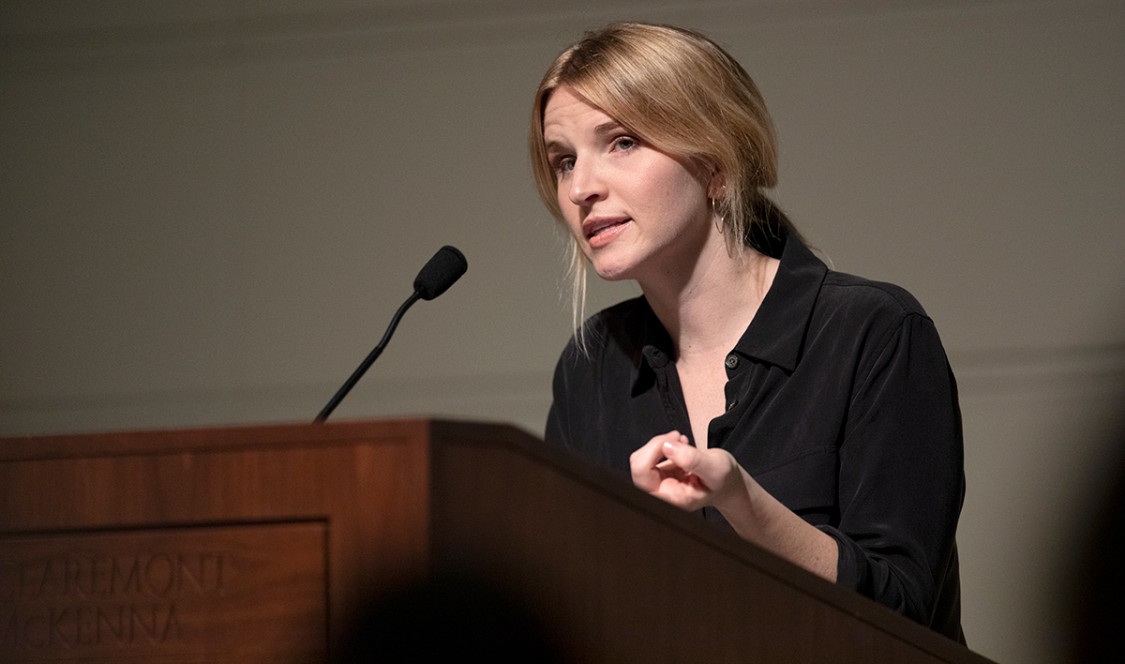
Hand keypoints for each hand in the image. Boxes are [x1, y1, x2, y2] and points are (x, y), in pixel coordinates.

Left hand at [629, 431, 745, 511]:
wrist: (727, 483)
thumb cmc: (723, 479)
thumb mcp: (715, 467)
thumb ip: (692, 459)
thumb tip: (667, 447)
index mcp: (670, 498)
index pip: (642, 473)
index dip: (653, 450)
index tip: (676, 441)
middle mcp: (660, 494)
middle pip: (638, 465)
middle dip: (657, 445)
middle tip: (679, 438)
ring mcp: (658, 484)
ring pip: (643, 458)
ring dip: (662, 444)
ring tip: (684, 443)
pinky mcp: (659, 475)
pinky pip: (650, 455)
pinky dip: (664, 445)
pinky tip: (681, 446)